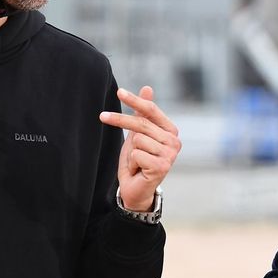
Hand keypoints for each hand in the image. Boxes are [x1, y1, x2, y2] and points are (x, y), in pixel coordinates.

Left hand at [98, 85, 180, 210]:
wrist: (137, 190)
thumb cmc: (138, 161)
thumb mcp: (138, 134)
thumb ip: (144, 113)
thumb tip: (148, 87)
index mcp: (171, 131)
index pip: (151, 110)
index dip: (134, 101)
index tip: (119, 92)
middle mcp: (174, 142)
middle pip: (141, 123)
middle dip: (119, 120)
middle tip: (102, 116)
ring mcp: (170, 155)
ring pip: (137, 140)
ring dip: (130, 152)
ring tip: (136, 162)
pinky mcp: (161, 167)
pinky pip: (136, 154)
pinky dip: (131, 163)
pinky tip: (139, 170)